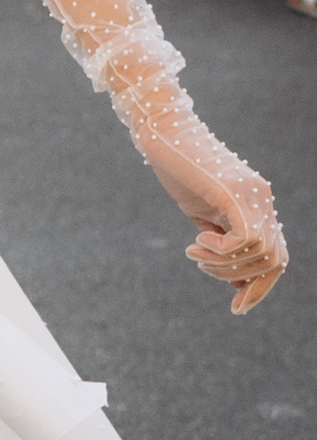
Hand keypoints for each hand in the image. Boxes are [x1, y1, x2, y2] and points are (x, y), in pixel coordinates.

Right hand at [142, 128, 287, 315]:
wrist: (162, 131)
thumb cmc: (178, 170)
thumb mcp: (203, 213)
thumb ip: (222, 242)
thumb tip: (238, 281)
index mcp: (257, 205)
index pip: (276, 257)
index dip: (260, 287)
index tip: (237, 307)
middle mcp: (262, 200)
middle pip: (275, 260)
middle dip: (244, 281)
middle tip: (203, 269)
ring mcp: (251, 195)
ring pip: (259, 252)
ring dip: (222, 264)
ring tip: (194, 252)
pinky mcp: (232, 192)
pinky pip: (244, 239)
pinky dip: (220, 250)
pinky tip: (197, 240)